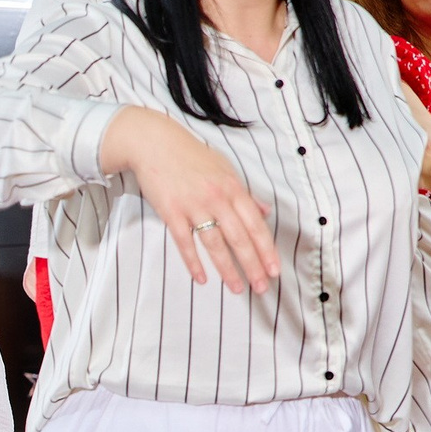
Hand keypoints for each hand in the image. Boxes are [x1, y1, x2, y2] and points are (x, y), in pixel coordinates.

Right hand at [102, 107, 278, 292]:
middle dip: (252, 265)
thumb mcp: (225, 170)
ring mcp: (193, 205)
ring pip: (215, 244)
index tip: (275, 270)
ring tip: (236, 288)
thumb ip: (245, 194)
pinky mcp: (171, 211)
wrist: (155, 143)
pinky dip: (193, 262)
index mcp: (233, 188)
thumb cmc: (191, 157)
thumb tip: (265, 211)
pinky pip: (185, 242)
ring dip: (227, 269)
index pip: (256, 224)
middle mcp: (217, 198)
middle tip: (261, 287)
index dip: (267, 250)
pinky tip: (202, 279)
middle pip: (239, 238)